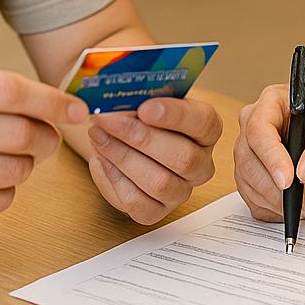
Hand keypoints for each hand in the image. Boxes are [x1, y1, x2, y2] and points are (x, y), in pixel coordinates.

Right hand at [0, 59, 88, 232]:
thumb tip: (59, 107)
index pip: (11, 91)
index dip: (52, 102)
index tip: (76, 110)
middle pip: (18, 134)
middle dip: (46, 138)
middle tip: (45, 138)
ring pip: (13, 172)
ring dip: (26, 165)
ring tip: (12, 157)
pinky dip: (5, 191)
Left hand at [86, 97, 221, 224]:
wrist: (123, 137)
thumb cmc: (139, 114)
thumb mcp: (145, 96)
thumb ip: (141, 94)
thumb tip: (120, 96)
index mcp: (206, 129)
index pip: (204, 123)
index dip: (175, 116)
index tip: (144, 108)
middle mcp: (200, 163)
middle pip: (183, 157)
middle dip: (140, 138)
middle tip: (107, 120)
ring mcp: (181, 191)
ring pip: (160, 183)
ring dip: (122, 157)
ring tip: (98, 136)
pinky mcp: (156, 210)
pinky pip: (138, 203)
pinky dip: (113, 180)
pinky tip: (100, 159)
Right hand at [233, 85, 304, 222]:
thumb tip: (304, 170)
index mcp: (273, 103)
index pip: (259, 129)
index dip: (271, 157)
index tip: (289, 181)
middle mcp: (254, 125)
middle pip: (248, 160)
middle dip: (277, 190)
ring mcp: (250, 152)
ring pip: (247, 183)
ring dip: (278, 204)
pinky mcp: (251, 177)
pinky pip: (253, 200)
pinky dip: (275, 211)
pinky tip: (297, 208)